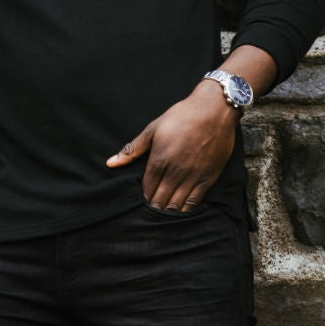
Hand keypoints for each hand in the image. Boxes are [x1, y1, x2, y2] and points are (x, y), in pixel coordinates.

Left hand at [105, 81, 237, 211]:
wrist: (214, 110)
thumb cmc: (181, 116)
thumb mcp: (153, 129)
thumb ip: (132, 149)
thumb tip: (110, 163)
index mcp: (159, 160)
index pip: (146, 190)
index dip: (142, 199)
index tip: (140, 202)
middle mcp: (175, 172)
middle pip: (160, 201)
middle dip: (154, 207)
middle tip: (150, 212)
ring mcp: (193, 176)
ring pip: (177, 205)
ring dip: (168, 212)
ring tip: (163, 215)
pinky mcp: (209, 178)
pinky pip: (195, 202)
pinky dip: (186, 210)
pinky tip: (181, 211)